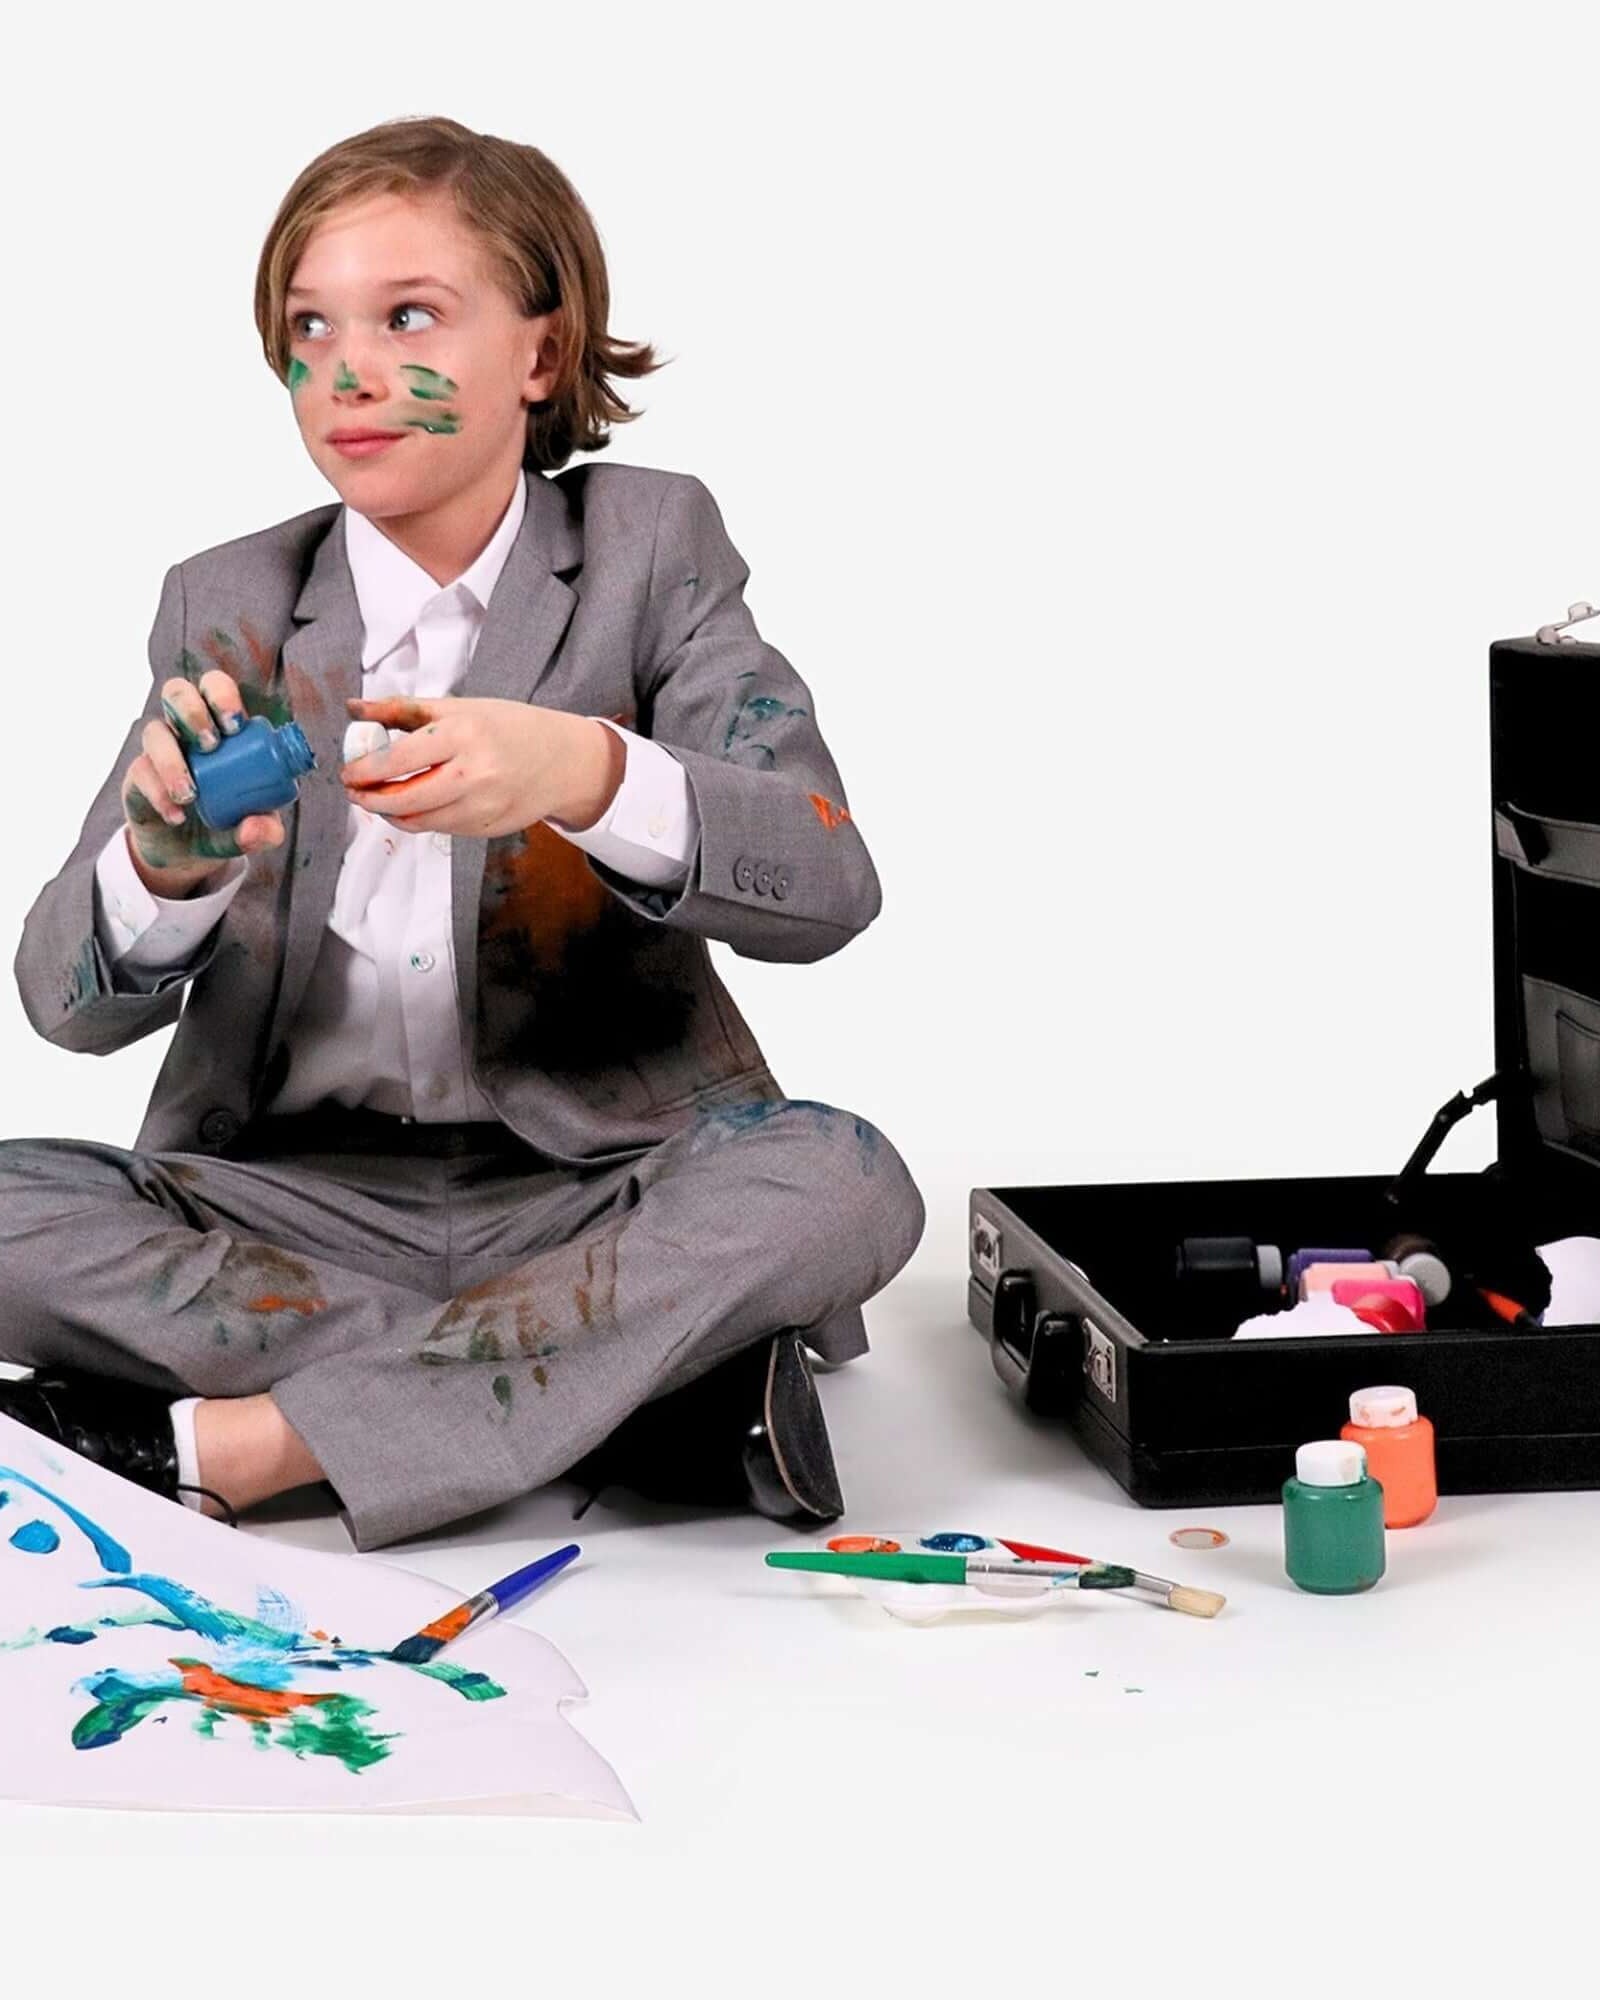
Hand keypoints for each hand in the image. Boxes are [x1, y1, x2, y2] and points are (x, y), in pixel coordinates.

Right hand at [121, 667, 284, 895]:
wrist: (190, 855)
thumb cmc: (229, 825)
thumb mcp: (256, 831)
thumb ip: (266, 830)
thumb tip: (254, 828)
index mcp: (222, 727)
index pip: (216, 688)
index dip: (223, 696)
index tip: (235, 726)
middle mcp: (186, 730)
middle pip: (177, 692)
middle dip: (192, 711)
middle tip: (211, 745)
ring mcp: (160, 750)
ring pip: (153, 730)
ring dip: (172, 759)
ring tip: (191, 794)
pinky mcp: (138, 776)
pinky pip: (141, 771)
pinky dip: (159, 793)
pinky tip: (176, 815)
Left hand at [339, 694, 623, 837]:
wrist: (562, 761)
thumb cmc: (510, 727)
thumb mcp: (460, 708)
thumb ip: (403, 710)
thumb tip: (354, 707)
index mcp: (464, 735)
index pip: (399, 760)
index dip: (366, 770)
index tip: (349, 771)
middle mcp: (474, 774)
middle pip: (404, 799)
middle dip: (370, 799)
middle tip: (355, 791)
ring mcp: (483, 806)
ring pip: (420, 820)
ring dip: (391, 813)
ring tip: (379, 799)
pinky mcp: (487, 827)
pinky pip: (441, 828)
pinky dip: (420, 819)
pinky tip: (413, 805)